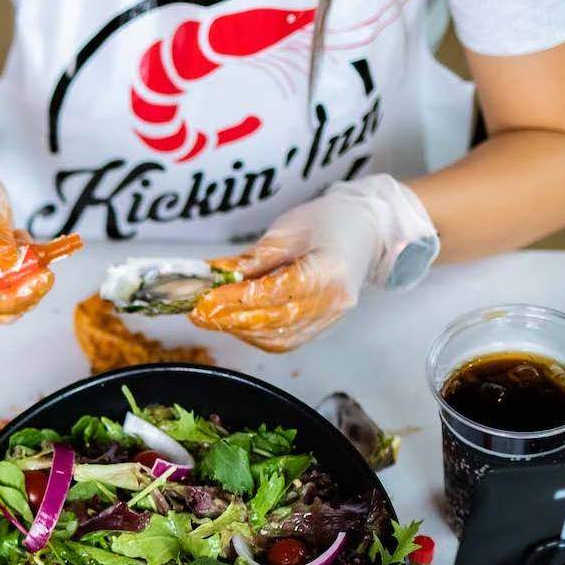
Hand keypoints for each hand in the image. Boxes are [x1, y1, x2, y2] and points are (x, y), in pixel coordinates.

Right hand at [0, 121, 80, 320]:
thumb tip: (11, 266)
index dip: (13, 298)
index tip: (40, 279)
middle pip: (0, 308)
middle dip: (27, 290)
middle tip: (45, 267)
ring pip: (13, 295)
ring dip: (29, 273)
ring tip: (22, 238)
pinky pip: (18, 279)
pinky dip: (29, 263)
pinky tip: (20, 238)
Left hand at [193, 174, 434, 351]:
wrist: (366, 230)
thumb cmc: (329, 222)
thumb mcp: (288, 230)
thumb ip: (253, 259)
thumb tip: (216, 275)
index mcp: (330, 269)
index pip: (276, 292)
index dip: (236, 299)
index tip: (206, 299)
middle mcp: (334, 300)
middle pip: (275, 321)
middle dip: (230, 319)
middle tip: (198, 311)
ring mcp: (331, 317)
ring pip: (277, 338)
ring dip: (239, 330)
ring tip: (211, 316)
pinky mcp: (323, 326)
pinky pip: (285, 341)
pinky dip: (255, 335)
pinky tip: (234, 322)